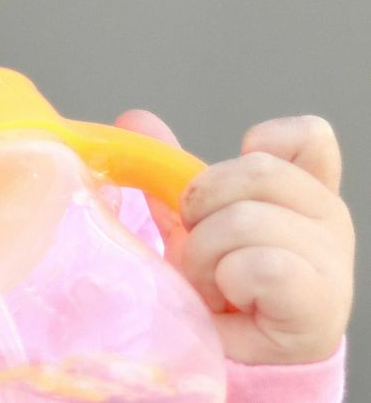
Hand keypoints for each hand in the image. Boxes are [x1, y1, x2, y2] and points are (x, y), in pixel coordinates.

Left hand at [113, 110, 353, 364]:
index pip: (309, 138)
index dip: (268, 142)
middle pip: (258, 171)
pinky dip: (229, 282)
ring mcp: (331, 260)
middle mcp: (328, 217)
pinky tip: (231, 302)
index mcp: (303, 188)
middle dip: (203, 208)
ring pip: (247, 220)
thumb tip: (137, 119)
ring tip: (209, 283)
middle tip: (198, 247)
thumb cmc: (219, 282)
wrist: (233, 349)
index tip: (232, 176)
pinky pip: (260, 267)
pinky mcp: (319, 303)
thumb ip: (172, 171)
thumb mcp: (194, 219)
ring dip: (205, 256)